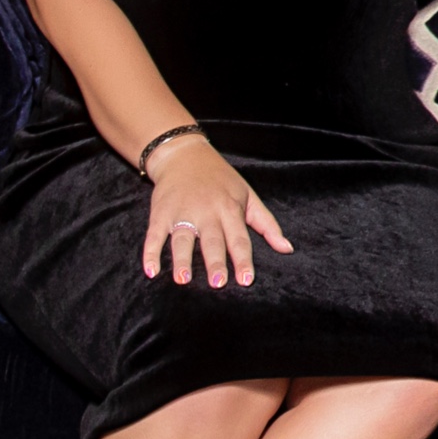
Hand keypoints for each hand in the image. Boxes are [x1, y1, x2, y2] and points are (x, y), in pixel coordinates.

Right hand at [139, 138, 289, 287]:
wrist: (184, 155)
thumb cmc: (221, 179)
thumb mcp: (248, 195)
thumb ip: (267, 224)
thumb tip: (287, 249)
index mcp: (230, 209)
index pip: (239, 239)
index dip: (243, 260)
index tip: (246, 280)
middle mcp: (206, 212)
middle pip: (211, 241)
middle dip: (215, 262)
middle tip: (218, 284)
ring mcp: (181, 213)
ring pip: (182, 239)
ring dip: (182, 260)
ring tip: (183, 280)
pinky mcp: (160, 213)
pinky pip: (154, 235)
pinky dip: (150, 253)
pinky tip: (151, 271)